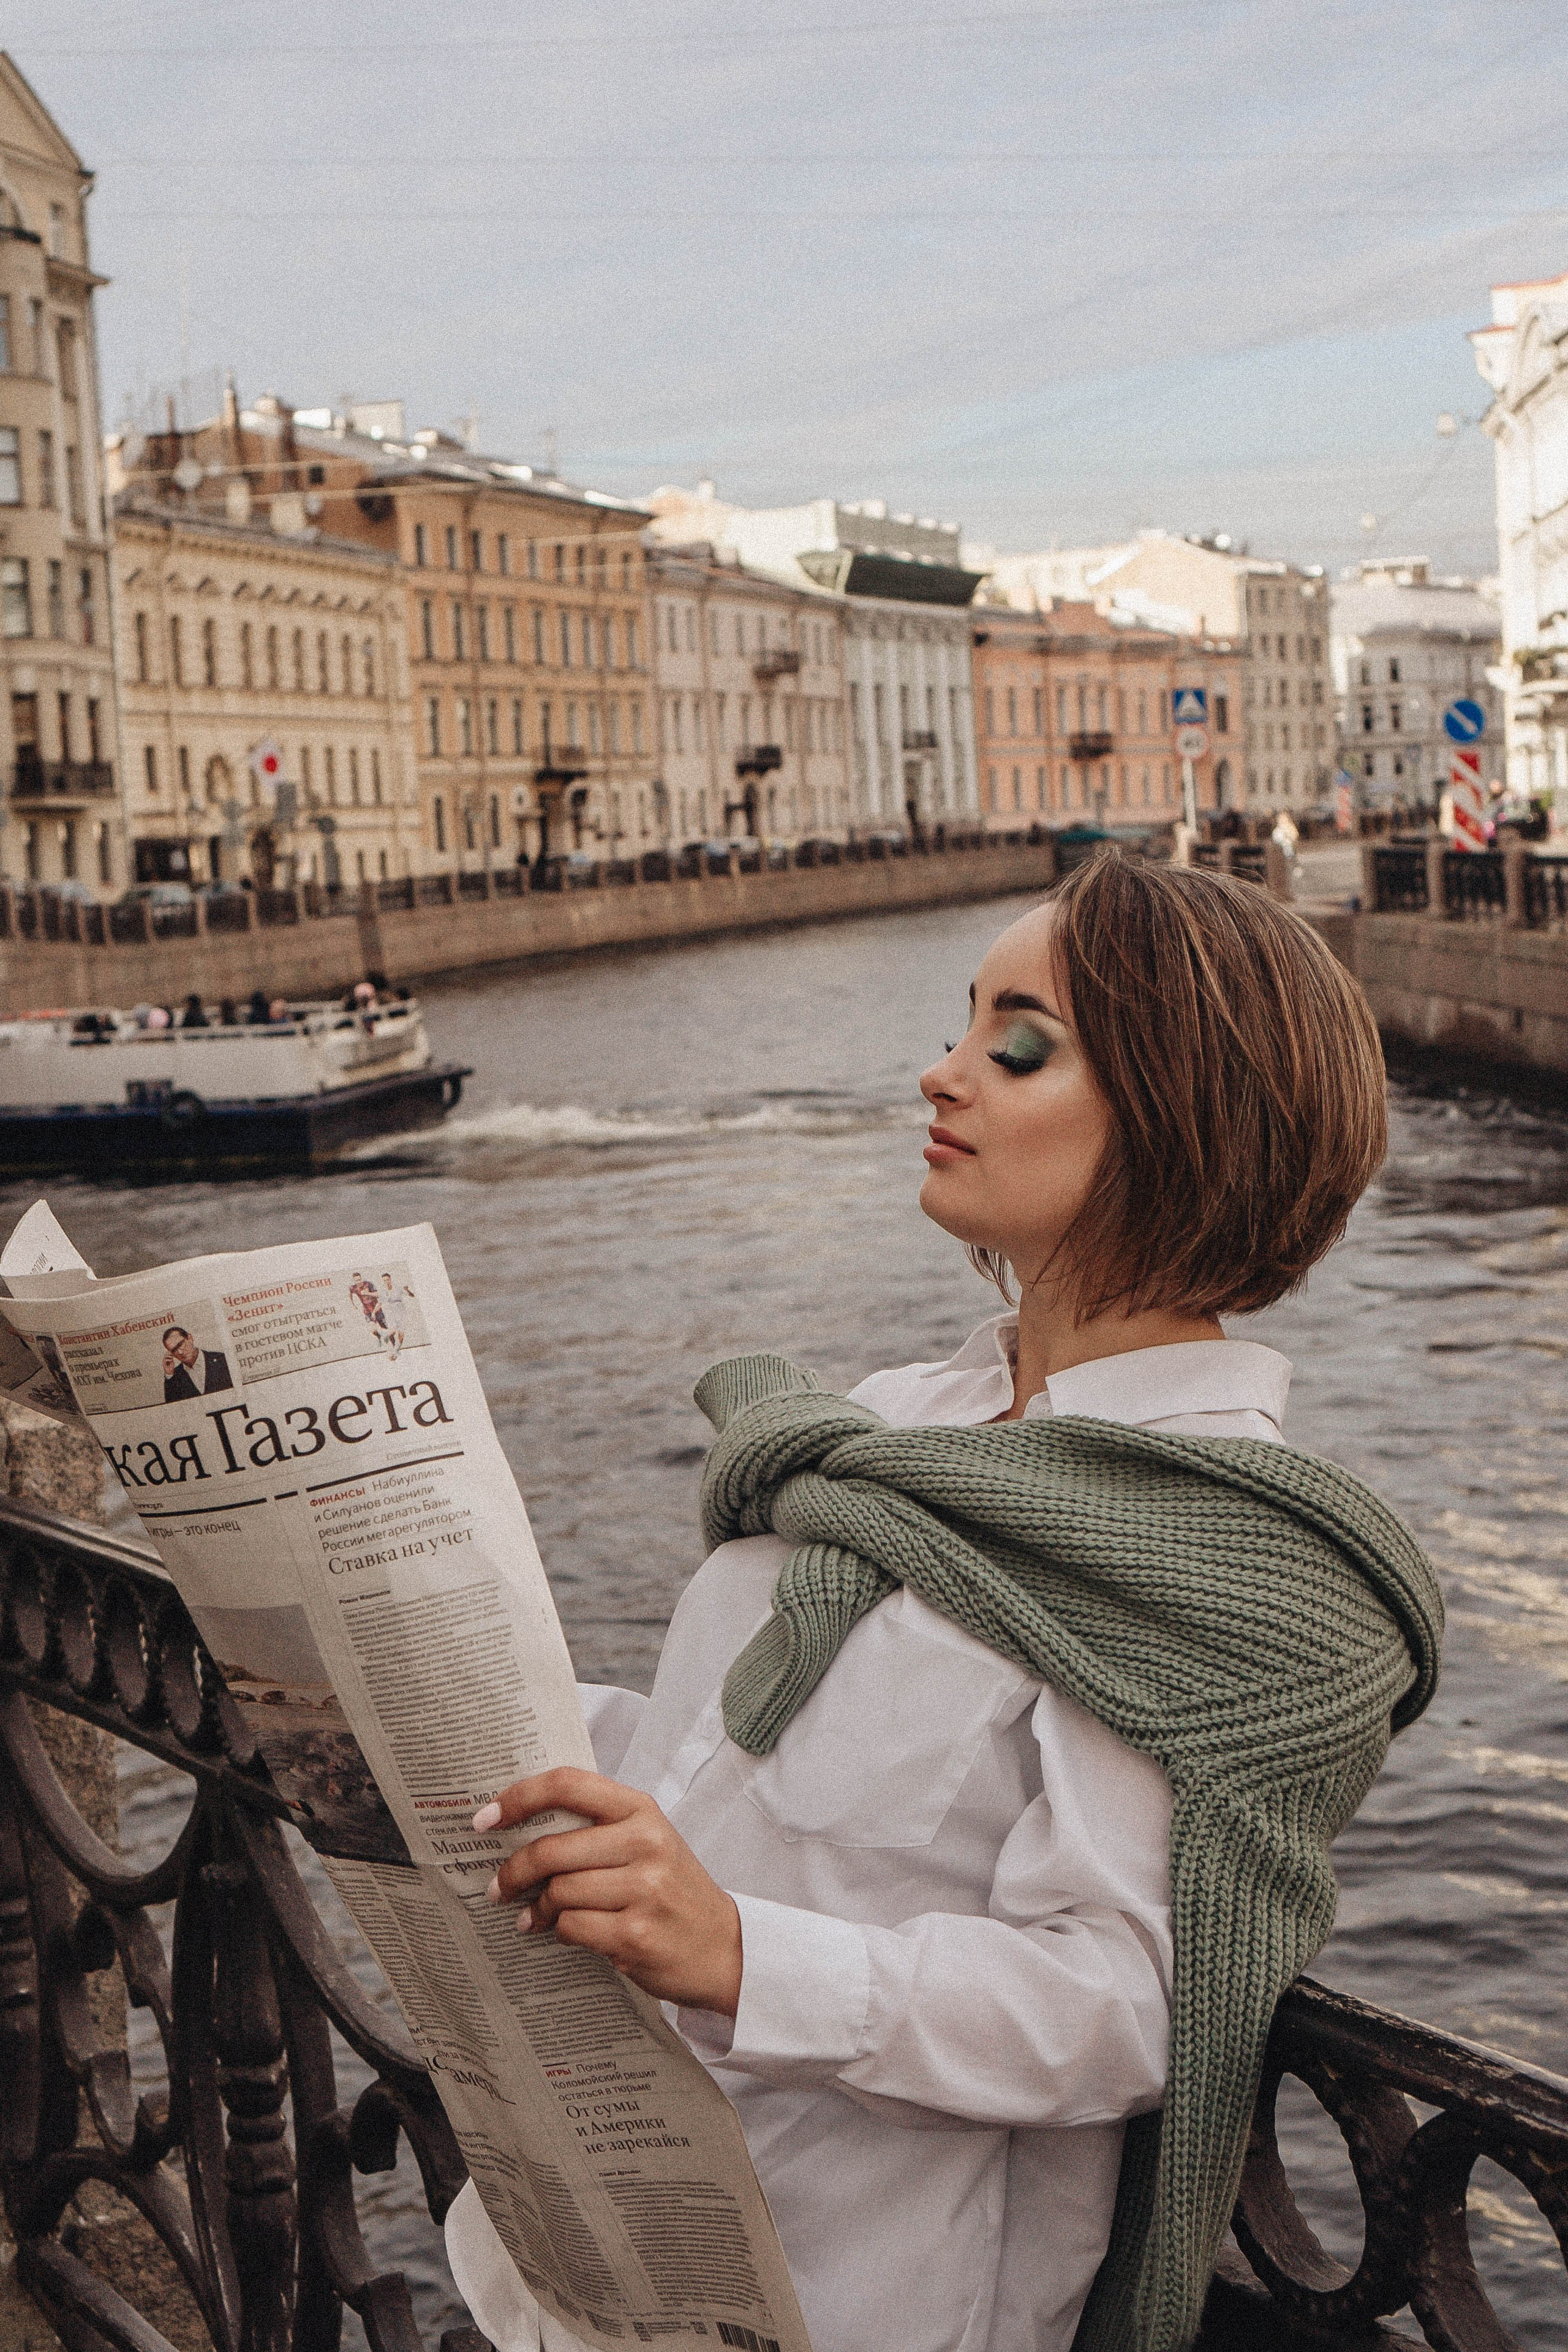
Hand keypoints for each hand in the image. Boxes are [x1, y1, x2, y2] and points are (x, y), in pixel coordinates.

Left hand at [474, 1768, 742, 2017]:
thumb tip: (520, 1831)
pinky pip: (572, 1926)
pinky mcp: (635, 1933)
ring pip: (558, 1891)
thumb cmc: (673, 1889)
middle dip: (514, 1871)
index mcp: (641, 1810)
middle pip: (552, 1848)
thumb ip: (596, 1828)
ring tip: (533, 1916)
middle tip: (498, 1887)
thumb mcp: (646, 1841)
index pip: (568, 1785)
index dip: (519, 1797)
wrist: (723, 1946)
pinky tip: (560, 1932)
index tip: (486, 1818)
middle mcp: (644, 1842)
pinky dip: (558, 1931)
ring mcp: (643, 1889)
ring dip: (537, 1908)